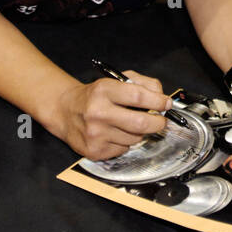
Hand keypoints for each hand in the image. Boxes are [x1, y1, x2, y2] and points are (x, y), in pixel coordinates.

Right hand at [53, 70, 172, 160]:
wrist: (65, 111)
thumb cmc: (94, 96)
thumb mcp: (116, 80)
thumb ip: (142, 84)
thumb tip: (162, 99)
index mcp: (104, 91)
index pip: (139, 97)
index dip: (158, 101)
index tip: (166, 104)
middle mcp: (98, 113)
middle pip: (141, 123)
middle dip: (157, 122)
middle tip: (161, 121)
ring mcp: (95, 134)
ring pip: (135, 138)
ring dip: (138, 132)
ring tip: (127, 124)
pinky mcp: (95, 151)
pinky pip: (124, 149)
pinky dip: (125, 142)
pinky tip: (114, 134)